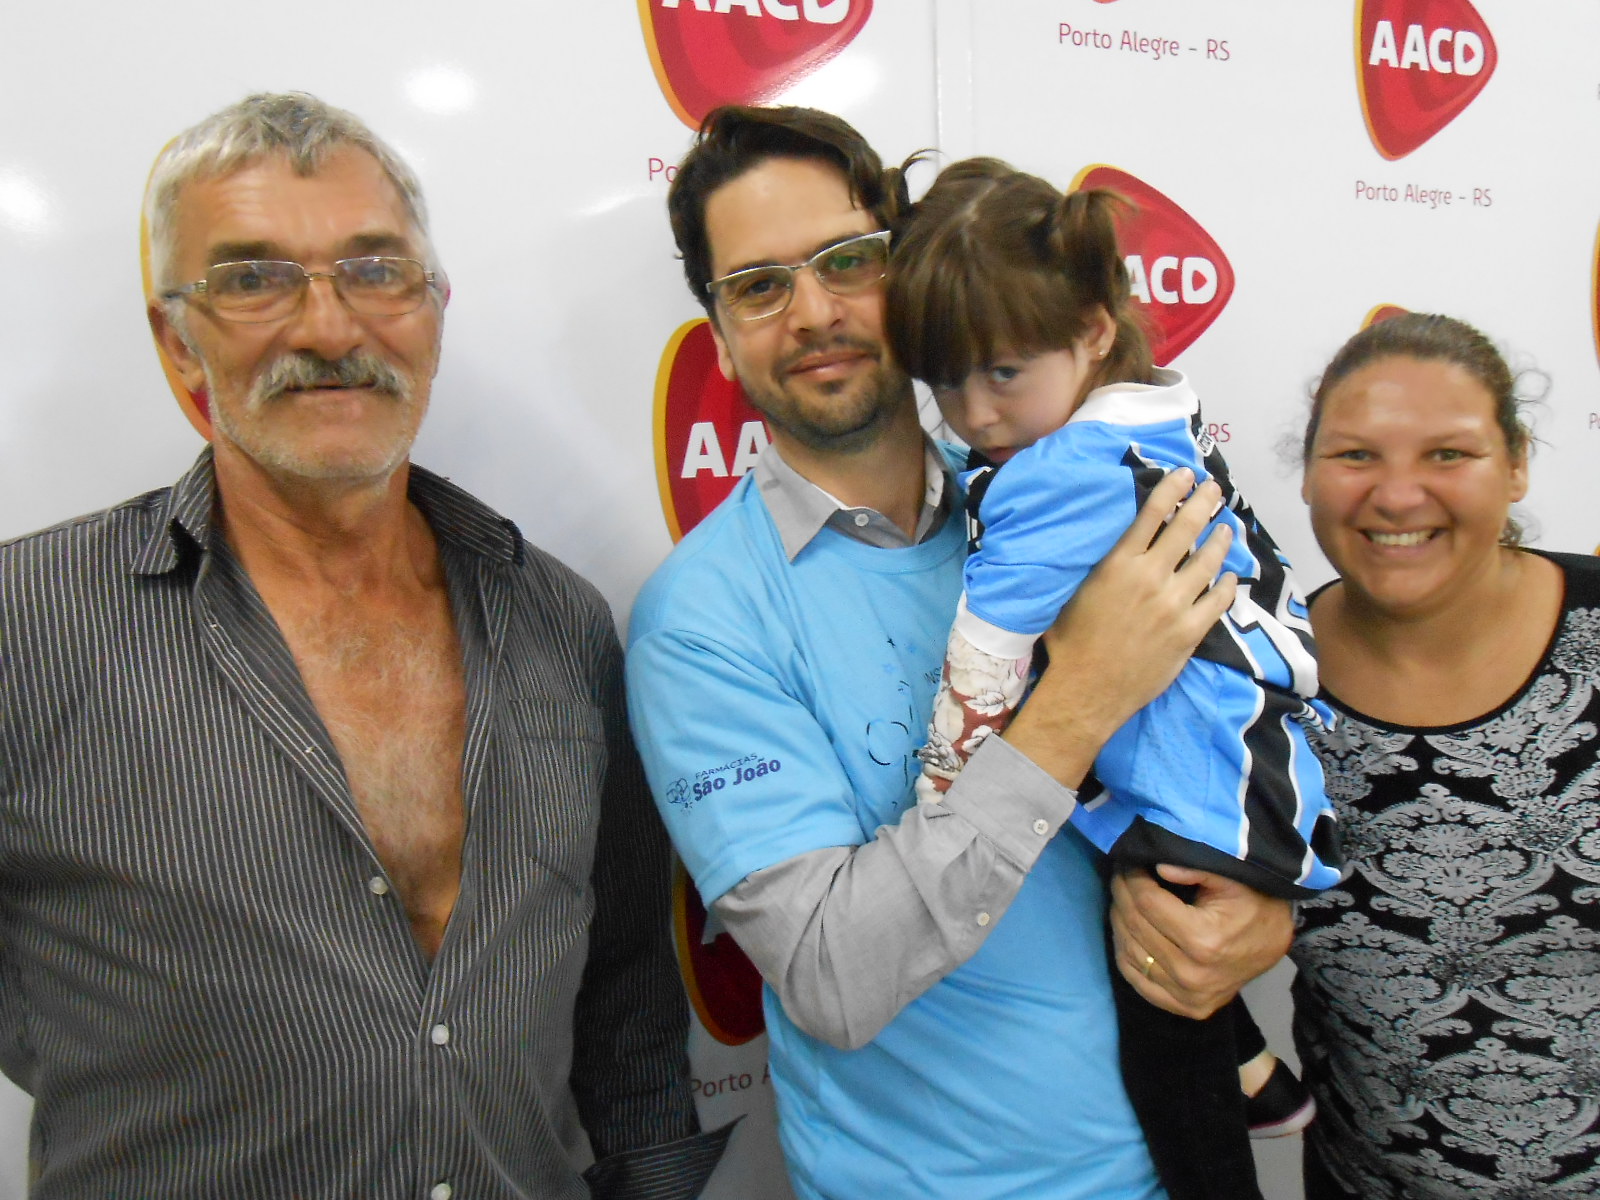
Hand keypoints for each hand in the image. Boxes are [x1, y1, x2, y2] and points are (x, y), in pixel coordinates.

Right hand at [1004, 469, 1236, 786]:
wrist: (1086, 691)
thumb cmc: (1071, 643)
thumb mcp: (1074, 593)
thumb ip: (1097, 565)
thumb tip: (1108, 543)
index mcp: (1118, 564)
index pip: (1151, 515)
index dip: (1171, 490)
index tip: (1184, 474)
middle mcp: (1150, 578)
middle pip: (1186, 529)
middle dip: (1204, 503)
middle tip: (1215, 488)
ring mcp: (1174, 605)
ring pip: (1207, 561)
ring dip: (1220, 539)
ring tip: (1227, 527)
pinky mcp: (1189, 632)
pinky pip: (1217, 600)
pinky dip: (1226, 584)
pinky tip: (1229, 575)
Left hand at [1109, 864, 1291, 1018]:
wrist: (1274, 943)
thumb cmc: (1254, 904)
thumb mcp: (1231, 878)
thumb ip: (1194, 868)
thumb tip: (1157, 866)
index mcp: (1204, 941)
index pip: (1147, 903)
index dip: (1132, 879)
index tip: (1128, 862)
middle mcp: (1192, 974)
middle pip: (1135, 925)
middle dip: (1121, 894)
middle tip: (1119, 873)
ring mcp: (1187, 996)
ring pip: (1130, 952)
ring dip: (1119, 919)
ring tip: (1121, 897)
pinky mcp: (1184, 1007)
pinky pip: (1136, 979)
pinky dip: (1124, 952)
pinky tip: (1125, 929)